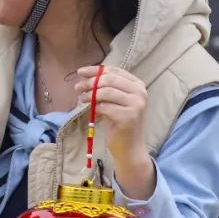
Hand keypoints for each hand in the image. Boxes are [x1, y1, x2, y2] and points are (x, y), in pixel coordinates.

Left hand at [75, 66, 155, 199]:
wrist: (129, 147)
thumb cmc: (119, 122)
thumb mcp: (114, 100)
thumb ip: (105, 87)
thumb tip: (85, 75)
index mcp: (137, 85)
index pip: (114, 71)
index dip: (95, 70)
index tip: (80, 72)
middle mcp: (140, 92)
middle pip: (109, 79)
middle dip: (90, 82)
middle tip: (77, 87)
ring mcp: (136, 104)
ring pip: (106, 92)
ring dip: (90, 94)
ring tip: (81, 98)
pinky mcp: (129, 117)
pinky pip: (105, 106)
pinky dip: (95, 107)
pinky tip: (91, 110)